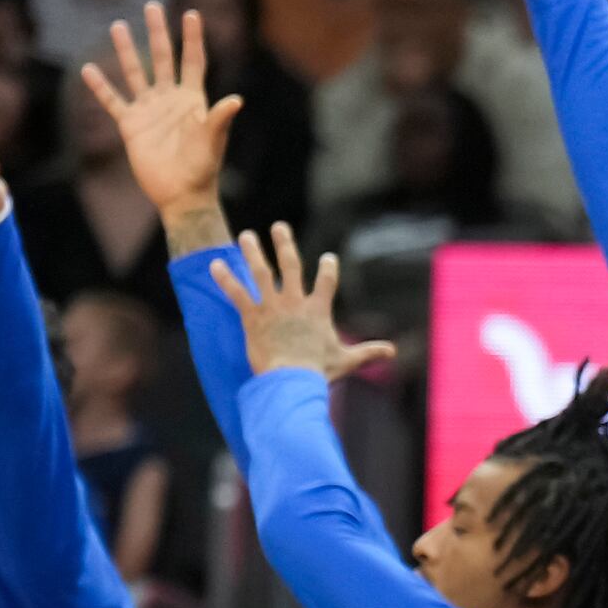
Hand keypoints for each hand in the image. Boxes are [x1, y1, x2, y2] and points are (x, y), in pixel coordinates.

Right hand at [83, 2, 240, 220]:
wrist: (182, 194)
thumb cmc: (202, 167)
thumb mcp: (212, 140)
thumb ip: (219, 118)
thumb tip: (236, 100)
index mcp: (193, 98)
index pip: (192, 61)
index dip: (192, 38)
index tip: (191, 13)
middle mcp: (169, 99)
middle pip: (162, 58)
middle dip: (157, 33)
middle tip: (151, 6)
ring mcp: (149, 110)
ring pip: (135, 73)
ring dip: (125, 50)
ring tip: (117, 25)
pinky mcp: (131, 126)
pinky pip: (113, 102)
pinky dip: (101, 87)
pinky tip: (87, 70)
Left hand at [207, 224, 396, 378]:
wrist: (291, 381)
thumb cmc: (318, 372)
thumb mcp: (345, 361)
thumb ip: (368, 352)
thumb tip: (391, 351)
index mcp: (318, 310)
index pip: (327, 280)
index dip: (329, 267)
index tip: (328, 258)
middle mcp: (295, 302)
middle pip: (290, 265)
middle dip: (284, 244)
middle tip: (279, 226)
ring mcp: (273, 307)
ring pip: (261, 272)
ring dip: (252, 252)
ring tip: (246, 236)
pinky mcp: (253, 317)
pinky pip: (237, 293)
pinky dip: (225, 279)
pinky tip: (215, 265)